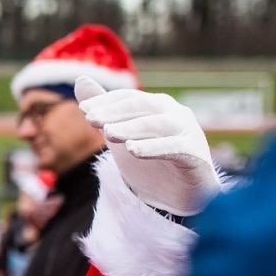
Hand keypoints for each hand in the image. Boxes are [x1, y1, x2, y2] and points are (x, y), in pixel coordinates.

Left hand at [76, 77, 219, 215]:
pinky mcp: (195, 154)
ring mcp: (187, 132)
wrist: (180, 196)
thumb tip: (81, 79)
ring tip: (107, 134)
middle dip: (114, 112)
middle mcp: (174, 113)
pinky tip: (133, 150)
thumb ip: (104, 112)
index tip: (83, 109)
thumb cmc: (152, 162)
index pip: (128, 98)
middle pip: (141, 107)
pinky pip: (174, 148)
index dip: (106, 101)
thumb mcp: (122, 136)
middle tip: (90, 118)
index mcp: (157, 106)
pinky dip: (153, 148)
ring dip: (131, 127)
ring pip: (156, 125)